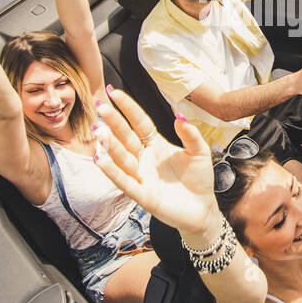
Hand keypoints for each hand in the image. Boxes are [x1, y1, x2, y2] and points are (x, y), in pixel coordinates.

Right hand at [91, 88, 218, 237]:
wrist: (202, 209)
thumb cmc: (199, 179)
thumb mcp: (199, 153)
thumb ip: (191, 135)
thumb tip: (179, 116)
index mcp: (156, 145)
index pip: (139, 123)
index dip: (129, 109)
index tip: (115, 93)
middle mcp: (144, 159)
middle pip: (126, 138)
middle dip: (113, 123)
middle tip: (101, 107)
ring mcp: (142, 177)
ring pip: (122, 159)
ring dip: (110, 146)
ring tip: (99, 131)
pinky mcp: (143, 196)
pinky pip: (125, 182)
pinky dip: (112, 172)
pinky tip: (101, 160)